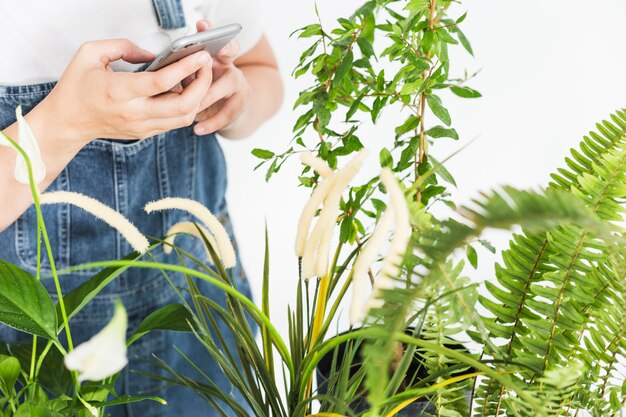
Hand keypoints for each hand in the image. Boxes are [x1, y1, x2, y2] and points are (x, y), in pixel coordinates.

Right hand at [39, 38, 213, 147]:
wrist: (67, 122)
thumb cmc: (77, 87)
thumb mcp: (90, 53)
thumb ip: (122, 47)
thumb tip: (152, 55)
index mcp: (119, 91)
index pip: (163, 82)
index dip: (186, 68)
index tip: (201, 56)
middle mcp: (134, 113)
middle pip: (183, 105)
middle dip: (202, 85)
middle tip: (205, 66)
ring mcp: (141, 126)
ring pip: (184, 118)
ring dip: (198, 97)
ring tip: (197, 77)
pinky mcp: (145, 133)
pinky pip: (175, 122)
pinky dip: (187, 107)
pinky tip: (185, 90)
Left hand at [191, 21, 252, 135]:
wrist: (230, 116)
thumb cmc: (205, 96)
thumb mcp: (195, 84)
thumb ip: (186, 77)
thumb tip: (167, 79)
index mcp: (215, 57)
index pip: (211, 37)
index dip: (210, 31)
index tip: (201, 25)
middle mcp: (229, 65)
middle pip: (231, 51)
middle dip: (224, 49)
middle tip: (208, 55)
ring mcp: (239, 83)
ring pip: (225, 85)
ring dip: (207, 96)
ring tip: (192, 108)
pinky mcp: (242, 103)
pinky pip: (228, 113)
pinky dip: (211, 122)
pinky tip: (197, 129)